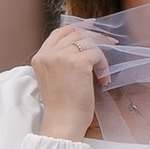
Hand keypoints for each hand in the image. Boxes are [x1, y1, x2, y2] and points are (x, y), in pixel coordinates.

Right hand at [30, 22, 103, 142]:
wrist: (63, 122)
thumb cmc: (62, 106)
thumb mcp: (54, 78)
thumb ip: (61, 61)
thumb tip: (83, 44)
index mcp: (40, 57)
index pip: (59, 32)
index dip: (77, 27)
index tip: (91, 26)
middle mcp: (49, 54)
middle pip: (75, 33)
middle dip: (94, 37)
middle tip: (109, 44)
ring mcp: (62, 57)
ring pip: (88, 42)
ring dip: (101, 54)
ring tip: (103, 71)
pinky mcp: (78, 63)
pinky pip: (97, 54)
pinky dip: (104, 65)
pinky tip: (103, 79)